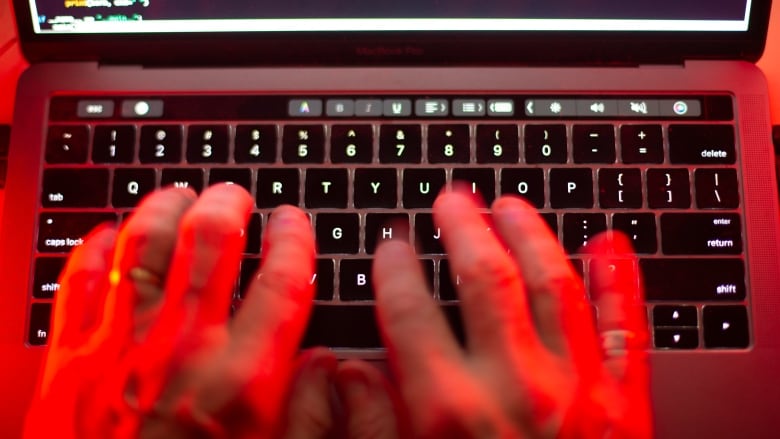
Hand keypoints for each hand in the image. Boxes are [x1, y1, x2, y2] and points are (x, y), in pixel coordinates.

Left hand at [23, 184, 388, 438]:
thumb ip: (308, 415)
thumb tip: (326, 366)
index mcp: (241, 380)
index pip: (282, 280)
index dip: (294, 239)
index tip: (294, 221)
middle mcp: (183, 347)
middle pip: (211, 241)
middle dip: (229, 203)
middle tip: (236, 195)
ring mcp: (122, 343)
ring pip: (146, 242)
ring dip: (166, 207)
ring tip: (180, 195)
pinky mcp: (72, 356)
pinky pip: (82, 278)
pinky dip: (98, 247)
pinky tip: (113, 237)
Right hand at [370, 190, 651, 437]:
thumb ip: (374, 426)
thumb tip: (348, 373)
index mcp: (450, 413)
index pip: (412, 314)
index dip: (396, 269)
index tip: (393, 246)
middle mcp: (516, 390)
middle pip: (487, 279)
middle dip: (465, 228)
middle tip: (453, 200)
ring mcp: (577, 392)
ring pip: (555, 286)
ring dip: (530, 236)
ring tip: (511, 206)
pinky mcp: (625, 407)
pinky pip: (624, 330)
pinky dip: (619, 282)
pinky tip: (607, 247)